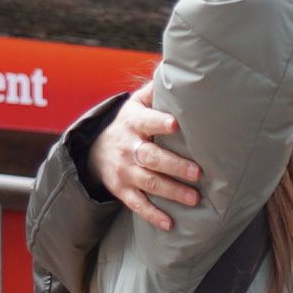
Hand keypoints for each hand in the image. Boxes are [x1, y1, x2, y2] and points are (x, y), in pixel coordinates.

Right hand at [94, 95, 204, 234]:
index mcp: (133, 123)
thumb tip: (176, 69)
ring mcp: (124, 171)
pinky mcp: (122, 190)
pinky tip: (170, 224)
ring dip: (171, 191)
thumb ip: (155, 91)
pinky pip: (136, 204)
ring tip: (195, 199)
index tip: (176, 124)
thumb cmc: (130, 123)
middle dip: (174, 165)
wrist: (94, 151)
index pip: (146, 121)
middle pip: (150, 156)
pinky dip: (152, 215)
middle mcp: (128, 147)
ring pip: (147, 182)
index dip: (159, 122)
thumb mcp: (136, 104)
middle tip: (198, 172)